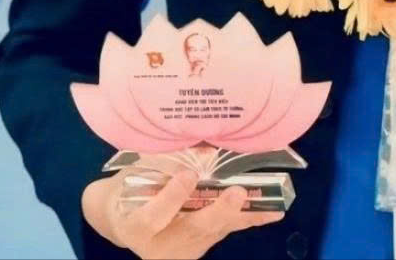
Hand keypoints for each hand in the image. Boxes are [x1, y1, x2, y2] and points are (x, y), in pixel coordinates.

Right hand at [81, 165, 283, 259]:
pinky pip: (224, 232)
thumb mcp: (139, 170)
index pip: (153, 216)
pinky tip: (272, 211)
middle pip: (191, 230)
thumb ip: (165, 161)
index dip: (171, 197)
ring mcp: (181, 252)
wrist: (123, 217)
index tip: (188, 174)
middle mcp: (158, 247)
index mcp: (135, 225)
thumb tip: (206, 147)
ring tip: (271, 204)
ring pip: (214, 232)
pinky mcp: (197, 250)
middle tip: (237, 193)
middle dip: (218, 212)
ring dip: (243, 215)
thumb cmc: (129, 186)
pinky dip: (247, 219)